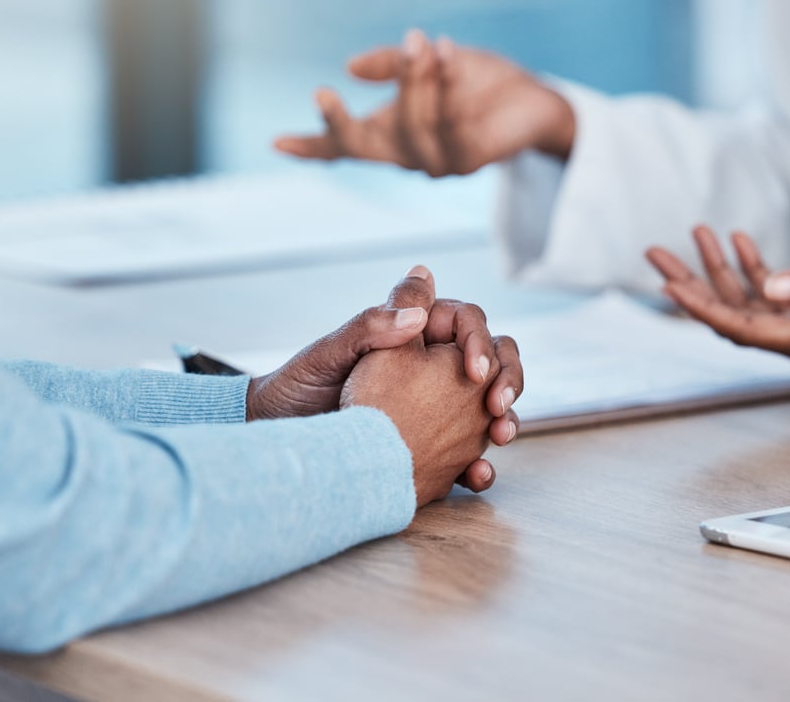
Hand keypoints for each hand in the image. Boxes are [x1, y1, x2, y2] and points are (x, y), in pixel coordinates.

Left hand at [246, 265, 522, 491]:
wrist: (282, 435)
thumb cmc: (298, 386)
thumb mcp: (329, 354)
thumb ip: (370, 328)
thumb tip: (417, 316)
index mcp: (411, 333)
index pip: (464, 321)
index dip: (479, 340)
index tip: (474, 369)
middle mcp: (430, 366)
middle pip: (491, 360)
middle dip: (507, 377)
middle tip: (499, 403)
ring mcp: (435, 406)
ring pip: (488, 405)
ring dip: (505, 419)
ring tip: (501, 436)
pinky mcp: (432, 444)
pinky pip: (467, 450)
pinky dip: (479, 463)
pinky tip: (478, 474)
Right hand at [274, 28, 575, 175]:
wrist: (532, 99)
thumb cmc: (475, 81)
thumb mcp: (426, 63)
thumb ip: (392, 66)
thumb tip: (350, 67)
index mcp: (389, 133)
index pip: (344, 146)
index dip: (311, 145)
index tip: (274, 141)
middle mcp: (406, 154)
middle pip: (361, 148)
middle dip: (339, 123)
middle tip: (320, 92)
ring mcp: (435, 163)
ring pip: (410, 124)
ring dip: (416, 78)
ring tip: (425, 41)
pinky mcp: (468, 161)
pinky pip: (448, 122)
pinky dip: (446, 82)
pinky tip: (447, 53)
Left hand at [646, 226, 789, 367]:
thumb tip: (769, 285)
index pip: (743, 329)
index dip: (701, 308)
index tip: (669, 286)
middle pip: (732, 317)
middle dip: (692, 285)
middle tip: (654, 254)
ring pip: (748, 304)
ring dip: (719, 270)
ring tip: (694, 233)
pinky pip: (774, 296)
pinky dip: (754, 268)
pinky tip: (739, 241)